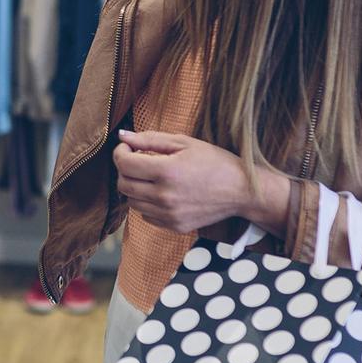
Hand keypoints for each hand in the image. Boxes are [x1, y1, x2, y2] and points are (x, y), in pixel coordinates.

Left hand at [113, 130, 291, 234]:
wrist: (241, 190)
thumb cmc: (215, 161)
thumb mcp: (184, 143)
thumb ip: (150, 139)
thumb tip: (122, 136)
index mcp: (166, 172)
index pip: (124, 164)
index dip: (120, 153)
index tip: (127, 148)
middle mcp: (164, 196)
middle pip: (123, 185)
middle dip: (124, 170)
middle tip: (137, 161)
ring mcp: (169, 214)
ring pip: (132, 202)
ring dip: (135, 187)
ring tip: (151, 176)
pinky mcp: (174, 226)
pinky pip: (146, 215)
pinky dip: (147, 203)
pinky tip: (161, 192)